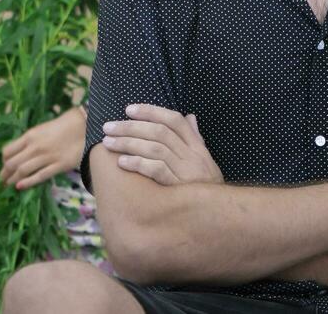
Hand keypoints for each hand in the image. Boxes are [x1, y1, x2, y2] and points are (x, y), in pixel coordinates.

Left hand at [0, 106, 84, 189]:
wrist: (82, 126)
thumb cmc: (60, 127)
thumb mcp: (40, 130)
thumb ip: (28, 141)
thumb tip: (16, 153)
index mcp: (29, 136)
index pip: (8, 151)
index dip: (3, 161)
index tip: (3, 166)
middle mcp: (35, 147)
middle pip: (13, 163)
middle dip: (4, 174)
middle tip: (2, 180)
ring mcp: (47, 157)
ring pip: (23, 171)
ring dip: (13, 180)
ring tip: (8, 185)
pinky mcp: (59, 166)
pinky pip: (39, 176)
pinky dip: (28, 182)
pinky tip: (20, 186)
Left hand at [100, 103, 224, 185]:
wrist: (219, 216)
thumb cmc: (206, 188)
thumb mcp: (205, 162)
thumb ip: (196, 139)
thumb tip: (190, 117)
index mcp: (197, 146)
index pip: (174, 120)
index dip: (151, 111)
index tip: (129, 109)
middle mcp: (193, 155)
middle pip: (159, 132)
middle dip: (131, 126)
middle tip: (108, 126)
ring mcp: (186, 171)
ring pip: (155, 148)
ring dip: (128, 143)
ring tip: (108, 143)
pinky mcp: (179, 187)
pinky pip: (157, 171)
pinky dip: (138, 163)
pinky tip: (122, 162)